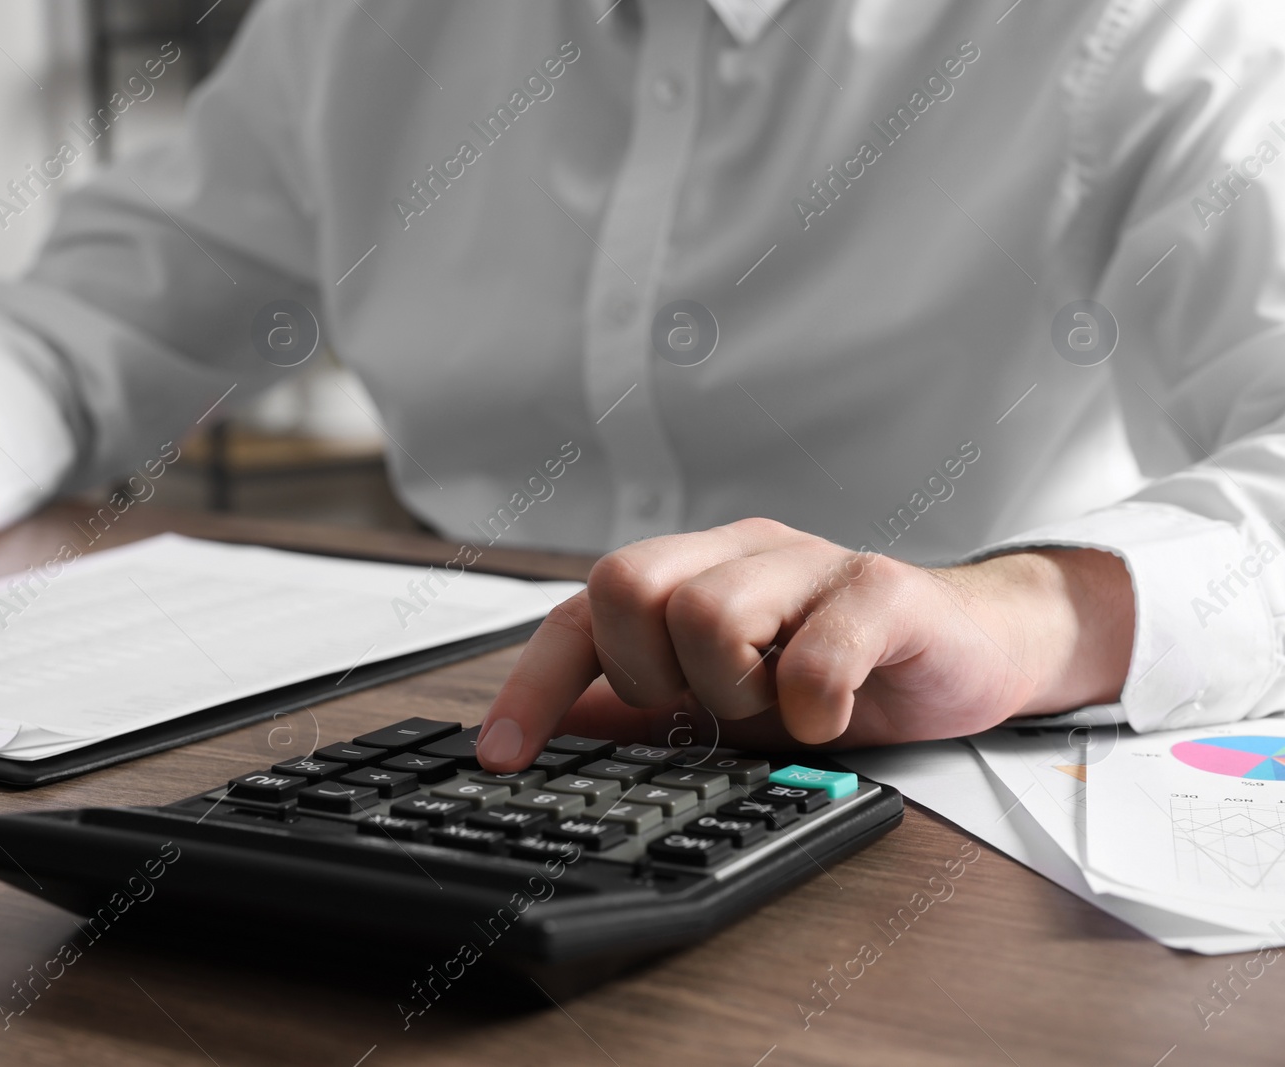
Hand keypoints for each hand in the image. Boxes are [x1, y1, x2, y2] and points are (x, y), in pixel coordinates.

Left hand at [475, 518, 1133, 769]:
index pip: (582, 611)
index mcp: (694, 572)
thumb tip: (556, 728)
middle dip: (648, 673)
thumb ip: (647, 708)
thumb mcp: (730, 700)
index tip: (504, 754)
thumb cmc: (845, 669)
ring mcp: (811, 561)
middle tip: (706, 709)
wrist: (973, 651)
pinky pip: (814, 648)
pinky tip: (830, 716)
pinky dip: (812, 703)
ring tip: (778, 709)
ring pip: (707, 613)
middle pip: (626, 583)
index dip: (535, 682)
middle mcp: (740, 551)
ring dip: (734, 693)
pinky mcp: (883, 587)